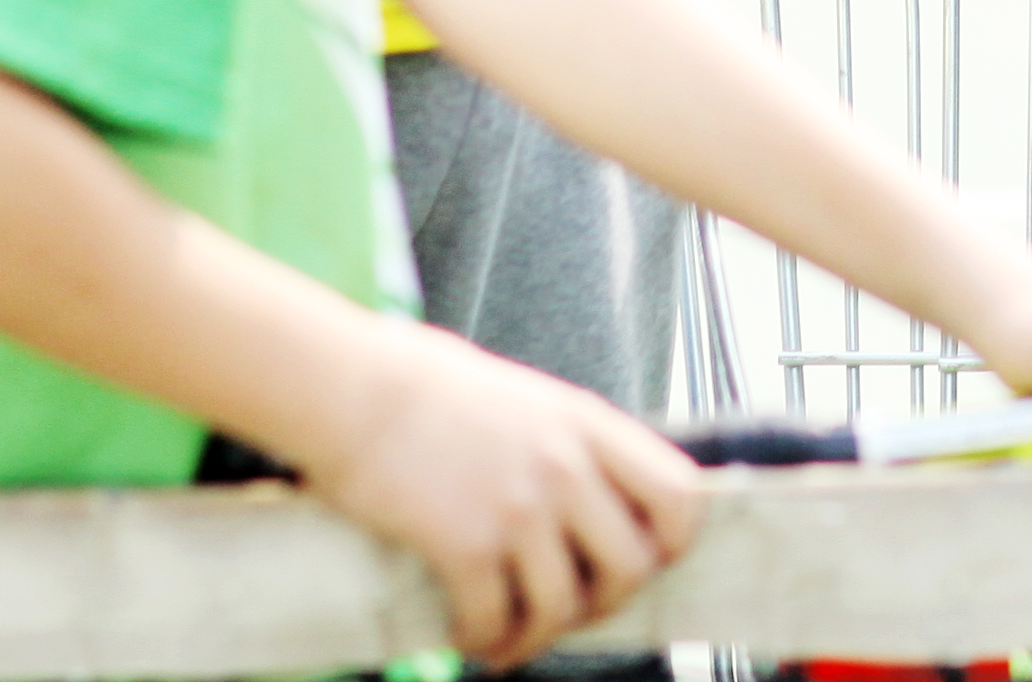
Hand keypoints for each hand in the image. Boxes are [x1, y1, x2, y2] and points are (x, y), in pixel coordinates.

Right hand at [293, 324, 705, 663]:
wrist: (353, 389)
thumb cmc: (425, 389)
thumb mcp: (524, 399)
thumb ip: (566, 445)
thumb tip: (589, 501)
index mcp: (586, 424)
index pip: (678, 494)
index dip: (673, 542)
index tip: (646, 561)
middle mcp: (565, 467)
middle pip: (631, 566)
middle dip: (604, 604)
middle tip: (567, 611)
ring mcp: (519, 507)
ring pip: (564, 607)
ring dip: (538, 638)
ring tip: (508, 643)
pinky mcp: (466, 543)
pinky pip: (495, 620)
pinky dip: (484, 641)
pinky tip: (466, 637)